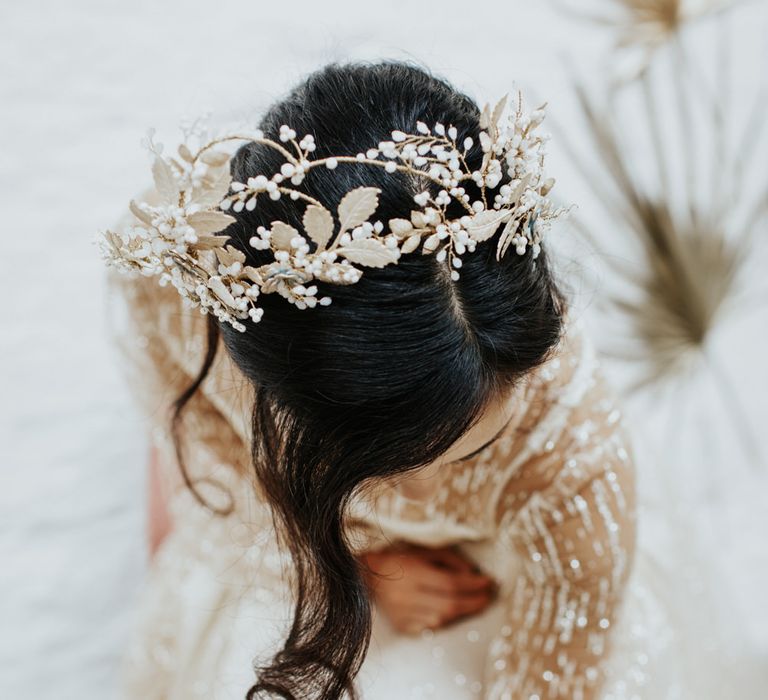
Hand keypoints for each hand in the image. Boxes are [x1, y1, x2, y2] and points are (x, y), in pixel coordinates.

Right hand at [360, 543, 496, 635]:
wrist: (366, 576)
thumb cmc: (399, 558)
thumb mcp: (423, 550)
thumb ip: (449, 559)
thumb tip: (473, 573)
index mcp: (413, 573)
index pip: (451, 583)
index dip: (474, 584)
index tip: (489, 581)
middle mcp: (407, 596)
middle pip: (450, 604)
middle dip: (474, 601)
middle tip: (488, 597)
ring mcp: (403, 614)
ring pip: (442, 619)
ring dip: (463, 612)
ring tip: (476, 604)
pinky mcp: (401, 626)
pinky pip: (430, 627)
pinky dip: (445, 620)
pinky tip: (453, 612)